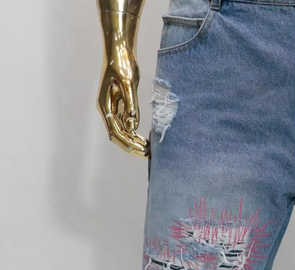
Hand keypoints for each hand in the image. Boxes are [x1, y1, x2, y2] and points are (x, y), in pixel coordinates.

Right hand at [97, 36, 148, 156]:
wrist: (121, 49)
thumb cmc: (122, 63)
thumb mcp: (128, 83)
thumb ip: (131, 105)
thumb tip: (133, 125)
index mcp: (105, 106)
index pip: (115, 132)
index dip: (128, 143)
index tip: (141, 149)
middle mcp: (108, 109)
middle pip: (118, 135)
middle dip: (132, 146)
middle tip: (148, 154)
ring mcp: (114, 107)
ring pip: (124, 131)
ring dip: (135, 141)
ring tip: (149, 150)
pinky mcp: (122, 104)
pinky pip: (128, 123)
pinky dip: (136, 132)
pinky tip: (147, 138)